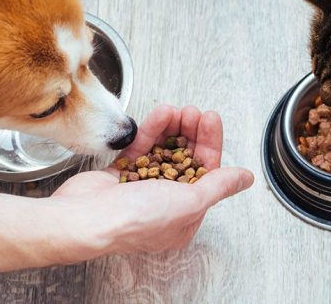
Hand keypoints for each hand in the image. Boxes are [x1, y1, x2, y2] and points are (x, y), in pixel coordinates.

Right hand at [48, 105, 253, 259]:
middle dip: (191, 133)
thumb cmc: (135, 219)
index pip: (206, 173)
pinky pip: (141, 148)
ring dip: (172, 128)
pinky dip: (151, 131)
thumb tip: (245, 178)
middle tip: (194, 112)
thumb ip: (218, 186)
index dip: (209, 144)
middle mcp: (164, 204)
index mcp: (184, 217)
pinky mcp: (120, 175)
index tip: (210, 120)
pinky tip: (160, 114)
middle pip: (185, 160)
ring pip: (163, 151)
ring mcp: (141, 188)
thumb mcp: (188, 202)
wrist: (85, 218)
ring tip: (177, 110)